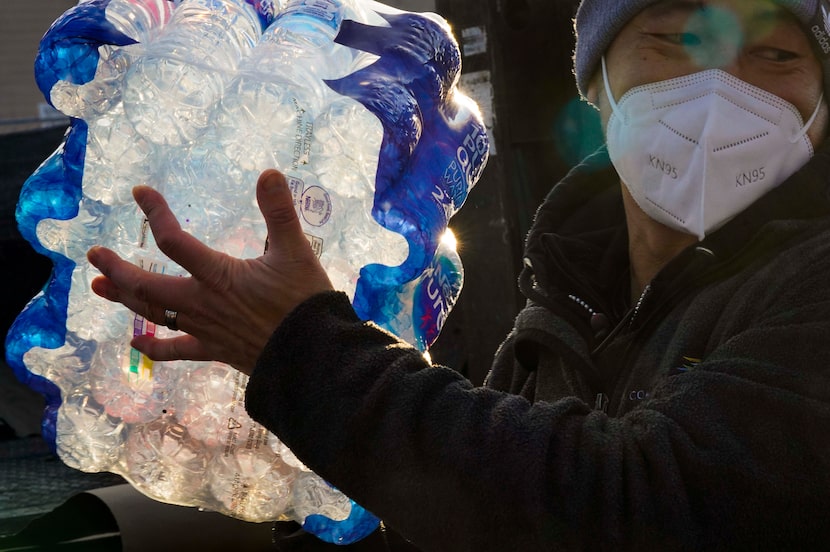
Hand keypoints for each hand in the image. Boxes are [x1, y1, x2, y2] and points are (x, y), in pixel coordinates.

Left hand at [87, 169, 332, 374]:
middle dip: (118, 268)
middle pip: (147, 286)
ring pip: (154, 314)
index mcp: (218, 275)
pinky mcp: (214, 350)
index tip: (139, 193)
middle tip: (95, 254)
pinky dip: (154, 348)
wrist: (311, 353)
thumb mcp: (296, 252)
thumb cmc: (303, 302)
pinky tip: (135, 344)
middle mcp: (202, 302)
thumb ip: (280, 212)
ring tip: (100, 286)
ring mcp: (204, 328)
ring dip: (125, 299)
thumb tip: (269, 174)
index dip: (154, 213)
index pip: (174, 241)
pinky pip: (176, 351)